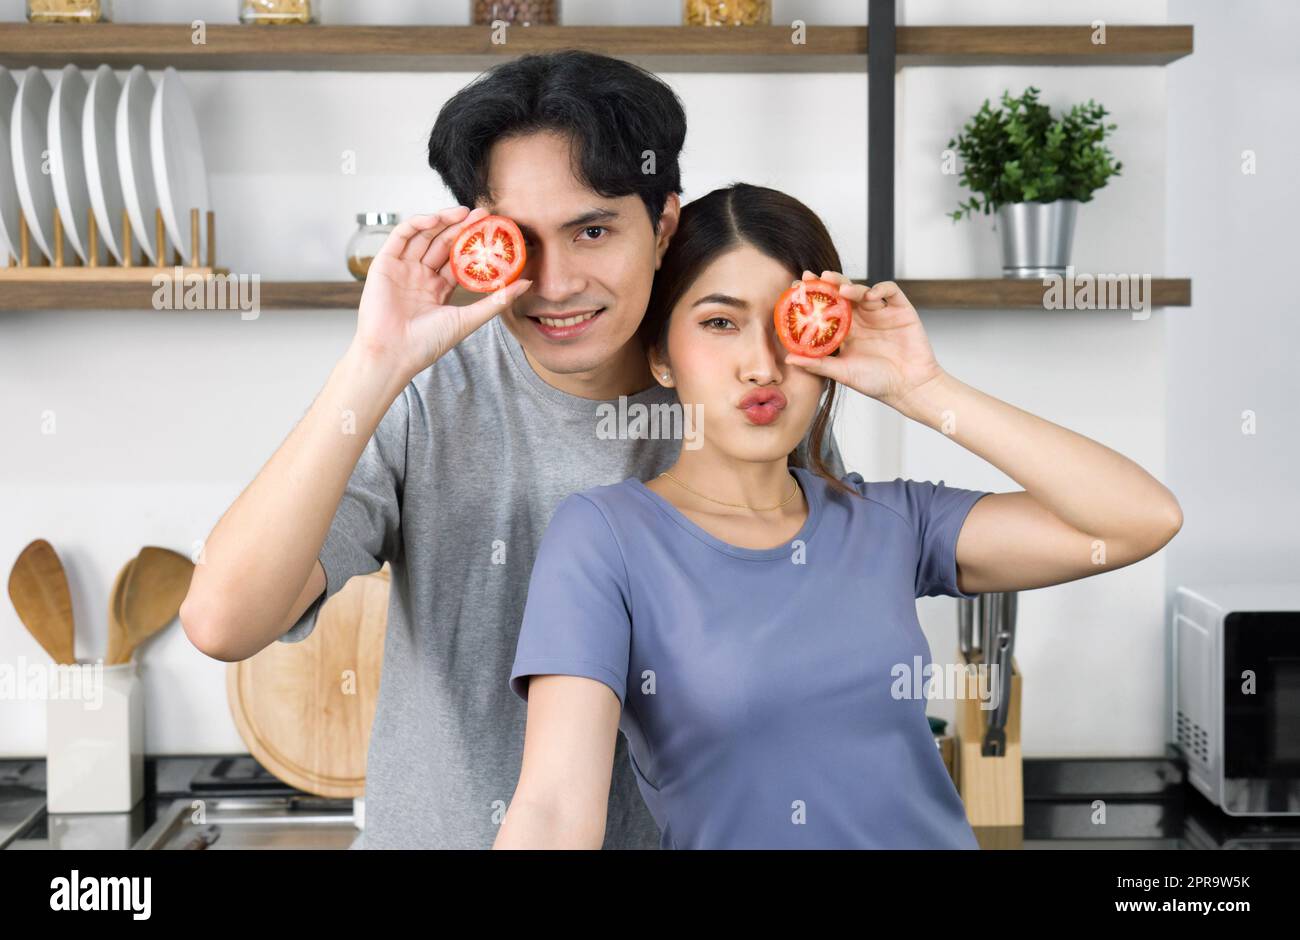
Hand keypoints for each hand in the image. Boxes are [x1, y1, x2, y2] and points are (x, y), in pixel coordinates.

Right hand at [352, 205, 531, 379]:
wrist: (394, 353)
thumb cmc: (427, 343)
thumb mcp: (469, 319)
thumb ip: (497, 300)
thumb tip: (527, 283)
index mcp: (437, 288)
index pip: (457, 258)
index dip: (473, 243)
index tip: (492, 230)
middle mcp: (420, 276)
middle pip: (442, 243)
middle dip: (462, 226)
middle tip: (483, 214)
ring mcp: (402, 268)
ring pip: (424, 235)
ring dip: (443, 220)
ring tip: (463, 212)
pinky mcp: (384, 263)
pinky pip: (401, 235)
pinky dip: (418, 223)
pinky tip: (437, 219)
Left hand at [782, 270, 945, 410]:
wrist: (909, 388)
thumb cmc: (877, 382)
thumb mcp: (843, 373)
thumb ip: (818, 364)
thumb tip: (788, 359)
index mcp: (846, 331)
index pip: (825, 308)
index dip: (812, 297)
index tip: (797, 289)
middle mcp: (861, 319)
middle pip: (842, 294)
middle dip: (828, 283)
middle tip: (813, 277)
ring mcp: (881, 312)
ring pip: (863, 290)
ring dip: (851, 286)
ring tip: (841, 289)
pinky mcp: (901, 310)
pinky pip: (890, 291)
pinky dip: (881, 288)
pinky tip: (871, 295)